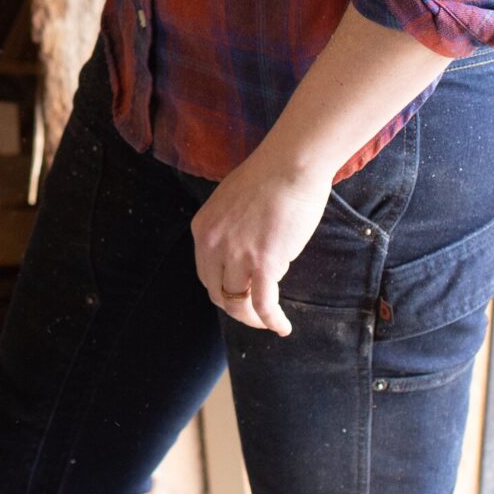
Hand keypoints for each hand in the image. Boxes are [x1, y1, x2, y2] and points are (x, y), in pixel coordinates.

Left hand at [190, 154, 335, 335]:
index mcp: (203, 230)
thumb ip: (230, 230)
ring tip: (269, 323)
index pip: (206, 273)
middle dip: (236, 308)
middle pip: (218, 293)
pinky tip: (282, 327)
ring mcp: (237, 255)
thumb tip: (242, 251)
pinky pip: (264, 304)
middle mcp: (213, 245)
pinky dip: (272, 320)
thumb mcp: (232, 204)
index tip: (238, 295)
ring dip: (254, 318)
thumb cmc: (269, 178)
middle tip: (254, 314)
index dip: (222, 290)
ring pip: (238, 303)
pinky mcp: (264, 263)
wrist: (290, 166)